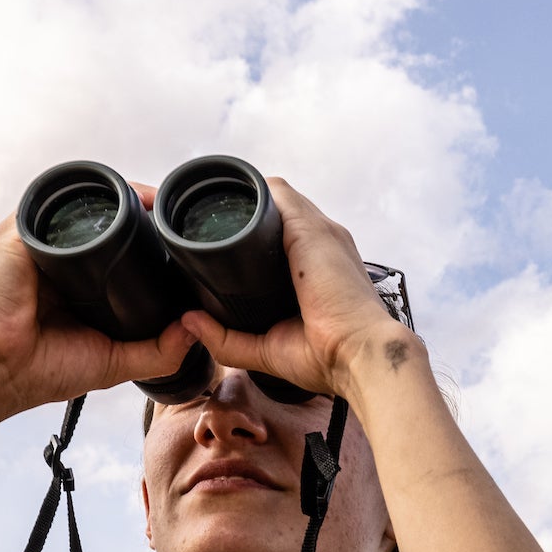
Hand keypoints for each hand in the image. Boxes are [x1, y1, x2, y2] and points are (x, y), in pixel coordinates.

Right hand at [0, 190, 201, 424]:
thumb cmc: (42, 370)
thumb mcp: (115, 363)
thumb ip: (158, 351)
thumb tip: (195, 329)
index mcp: (78, 287)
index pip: (120, 252)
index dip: (152, 246)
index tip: (185, 244)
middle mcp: (59, 261)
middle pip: (106, 225)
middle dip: (142, 216)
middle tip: (178, 220)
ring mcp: (39, 244)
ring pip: (86, 209)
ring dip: (123, 199)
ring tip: (159, 204)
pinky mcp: (20, 234)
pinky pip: (58, 204)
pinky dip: (90, 197)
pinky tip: (123, 198)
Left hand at [175, 178, 414, 402]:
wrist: (361, 356)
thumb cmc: (329, 358)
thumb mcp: (268, 349)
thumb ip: (228, 339)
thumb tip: (190, 321)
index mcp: (319, 267)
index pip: (284, 231)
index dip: (255, 232)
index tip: (227, 244)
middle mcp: (324, 242)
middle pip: (278, 208)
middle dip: (245, 214)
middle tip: (211, 230)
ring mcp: (321, 231)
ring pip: (275, 196)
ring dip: (246, 200)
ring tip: (214, 213)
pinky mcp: (311, 230)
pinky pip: (276, 194)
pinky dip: (251, 194)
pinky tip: (228, 202)